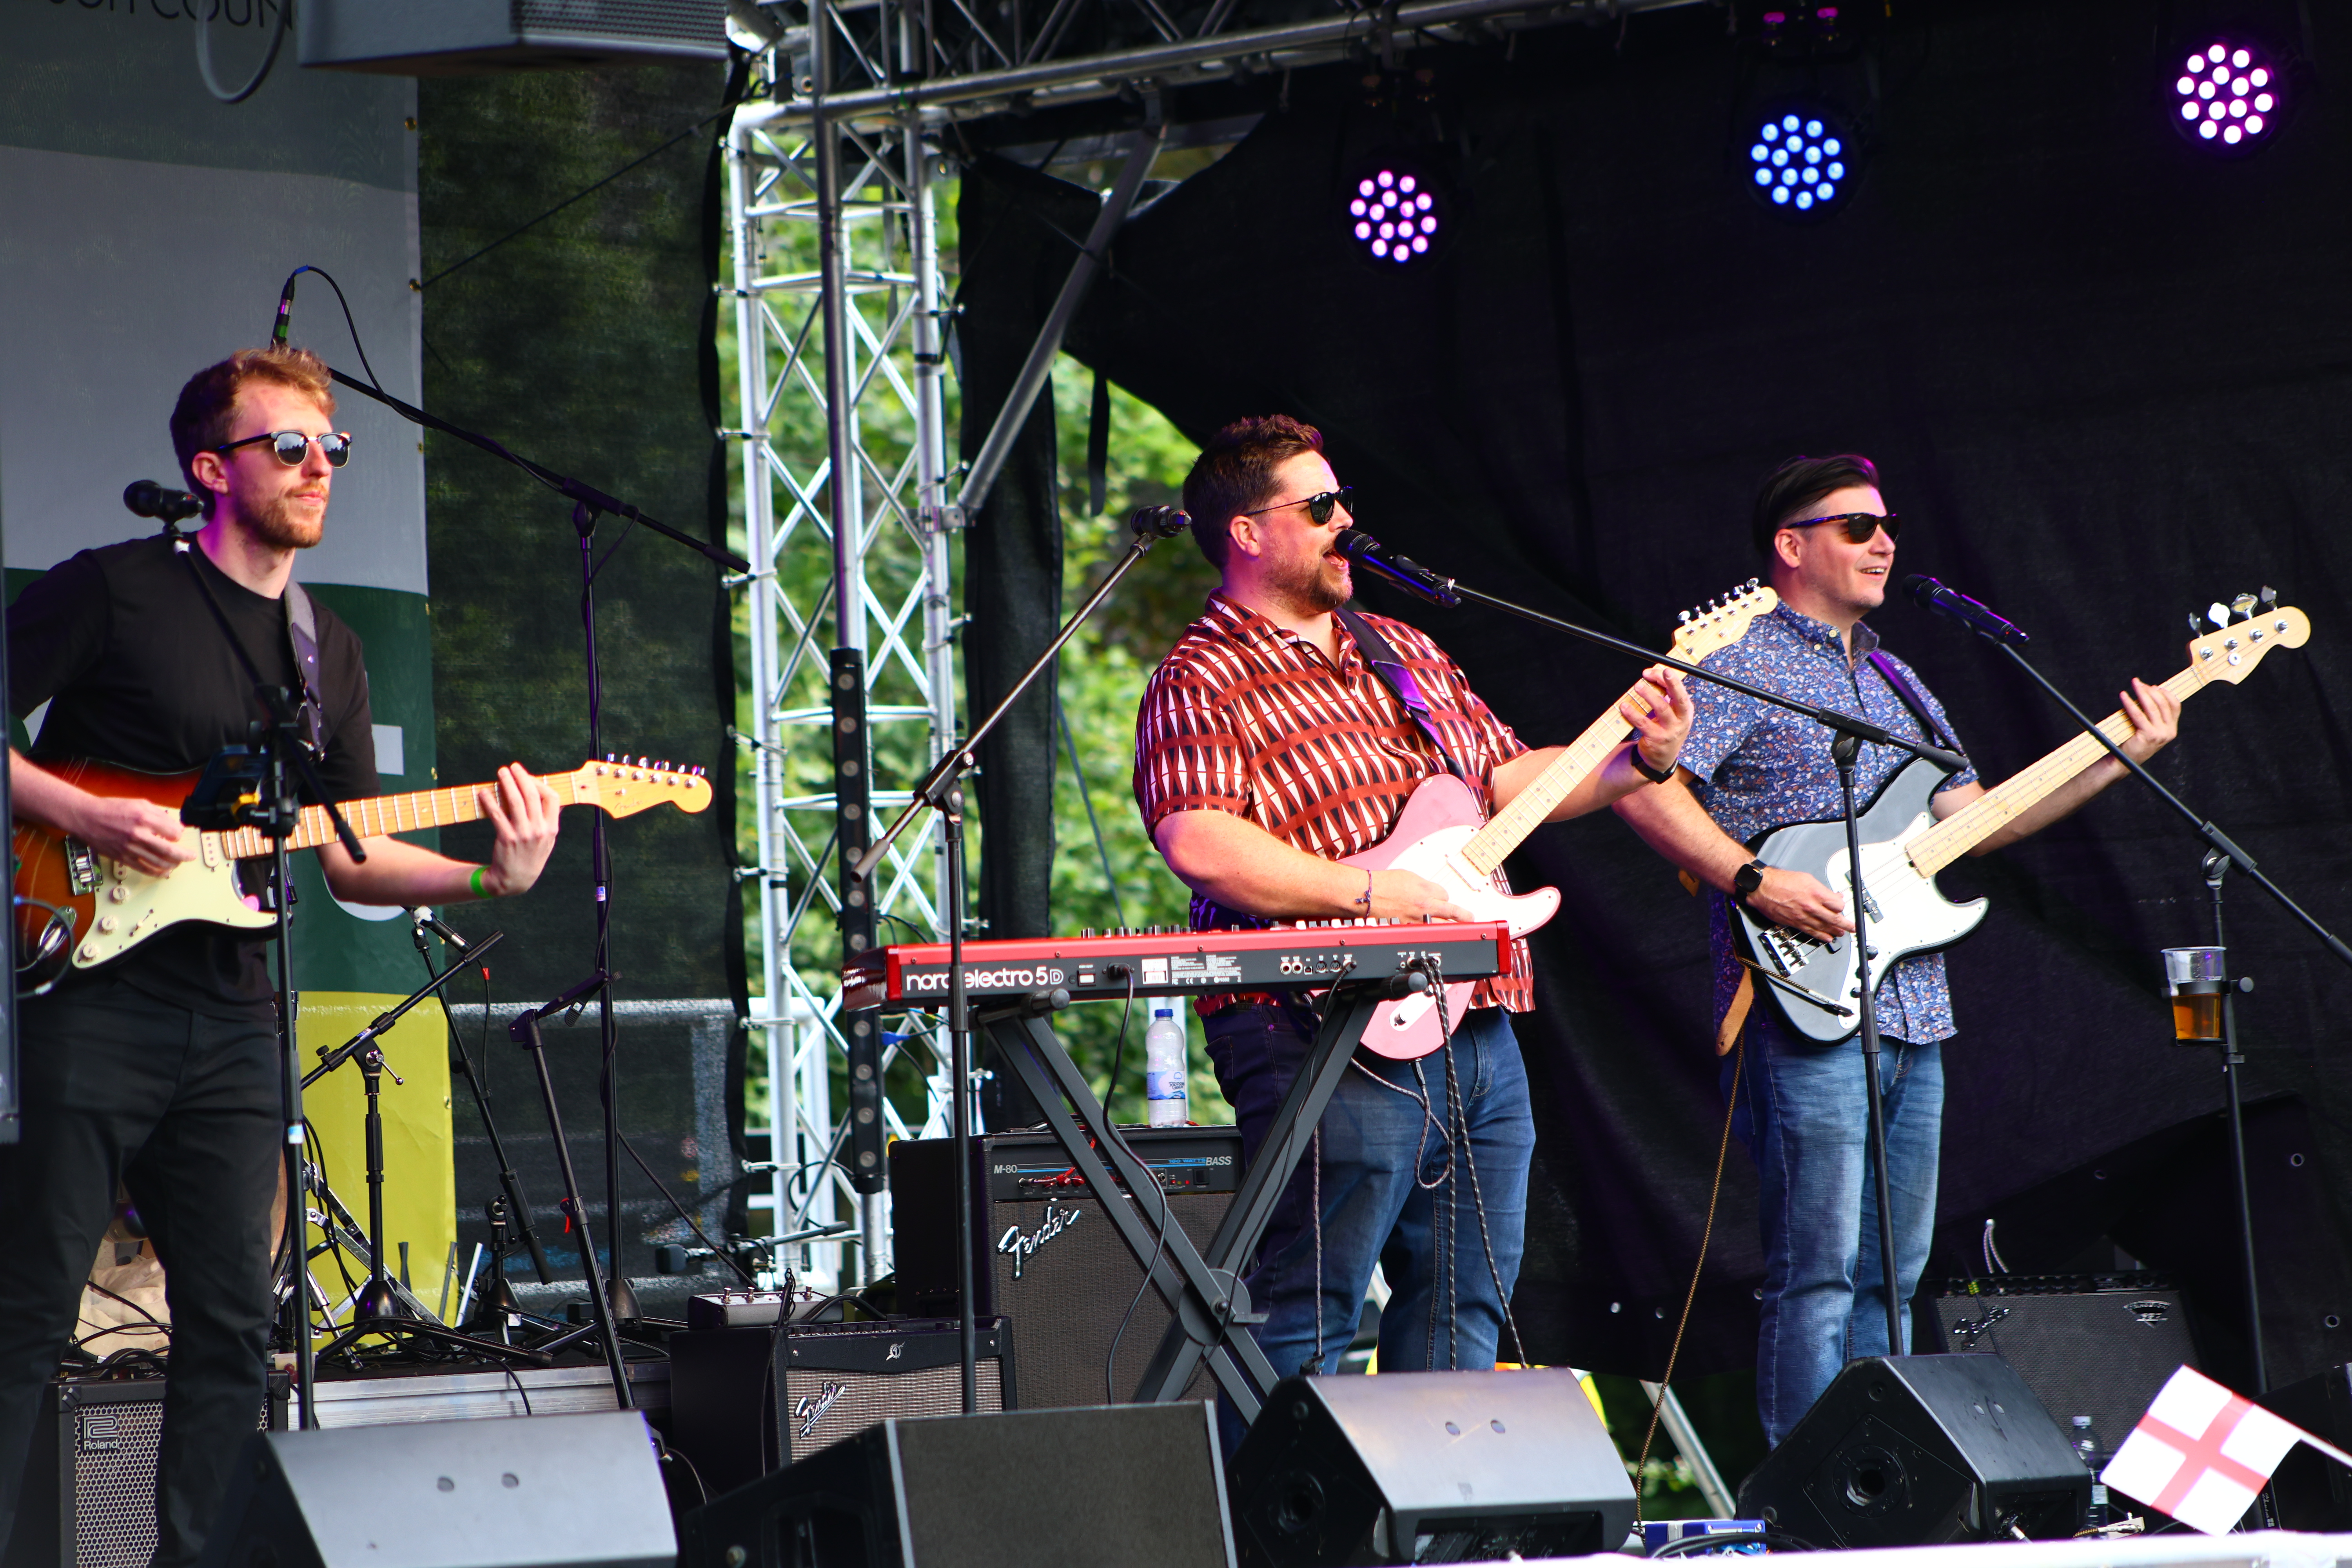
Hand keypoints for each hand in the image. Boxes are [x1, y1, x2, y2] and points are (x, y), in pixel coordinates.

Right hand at [75, 794, 194, 876]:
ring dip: (173, 865)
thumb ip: (159, 814)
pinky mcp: (123, 858)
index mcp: (144, 818)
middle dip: (184, 855)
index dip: (179, 835)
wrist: (87, 818)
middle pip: (170, 851)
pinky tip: (164, 872)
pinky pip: (144, 869)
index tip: (179, 835)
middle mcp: (138, 835)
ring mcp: (130, 848)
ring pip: (159, 863)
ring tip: (178, 863)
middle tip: (191, 856)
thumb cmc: (111, 809)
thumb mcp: (140, 803)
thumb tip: (175, 825)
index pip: (174, 832)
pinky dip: (157, 872)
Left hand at [476, 763, 561, 896]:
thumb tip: (554, 799)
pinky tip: (484, 793)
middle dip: (521, 777)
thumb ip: (550, 821)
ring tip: (501, 772)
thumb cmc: (530, 857)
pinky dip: (490, 801)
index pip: (552, 798)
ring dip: (507, 783)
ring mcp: (523, 834)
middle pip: (532, 795)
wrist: (515, 880)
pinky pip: (497, 815)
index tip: (528, 777)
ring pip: (515, 801)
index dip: (540, 784)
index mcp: (552, 828)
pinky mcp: (507, 838)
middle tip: (512, 767)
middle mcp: (539, 830)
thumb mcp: (547, 841)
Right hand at [1362, 867, 1477, 922]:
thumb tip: (1430, 891)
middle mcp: (1424, 906)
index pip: (1445, 895)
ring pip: (1441, 926)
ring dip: (1449, 927)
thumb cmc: (1384, 884)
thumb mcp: (1409, 877)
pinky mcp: (1408, 928)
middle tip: (1469, 919)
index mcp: (1426, 890)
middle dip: (1463, 916)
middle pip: (1452, 912)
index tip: (1443, 899)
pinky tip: (1429, 932)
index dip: (1444, 897)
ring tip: (1458, 930)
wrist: (1369, 895)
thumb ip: (1423, 885)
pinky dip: (1427, 930)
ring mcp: (1417, 919)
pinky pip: (1424, 930)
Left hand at [1622, 665, 1693, 775]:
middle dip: (1672, 684)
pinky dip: (1633, 714)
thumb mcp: (1671, 714)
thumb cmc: (1665, 730)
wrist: (1662, 759)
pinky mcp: (1656, 740)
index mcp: (1686, 711)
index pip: (1681, 692)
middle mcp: (1682, 721)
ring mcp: (1670, 731)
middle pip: (1679, 699)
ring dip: (1649, 695)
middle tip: (1662, 671)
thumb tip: (1650, 674)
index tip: (1660, 669)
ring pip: (1662, 709)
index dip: (1672, 679)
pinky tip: (1624, 707)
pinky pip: (1643, 724)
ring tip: (1637, 686)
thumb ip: (1664, 695)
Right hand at [1745, 866, 1851, 941]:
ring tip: (1842, 933)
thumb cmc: (1781, 881)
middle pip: (1834, 918)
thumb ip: (1821, 889)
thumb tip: (1832, 895)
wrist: (1762, 888)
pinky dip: (1821, 936)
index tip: (1843, 907)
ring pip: (1825, 927)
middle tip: (1852, 927)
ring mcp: (1803, 916)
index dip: (1842, 906)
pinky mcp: (1795, 923)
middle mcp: (1811, 906)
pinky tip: (1828, 938)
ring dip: (1836, 931)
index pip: (1837, 904)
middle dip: (1845, 924)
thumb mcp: (1806, 878)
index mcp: (1815, 893)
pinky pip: (1812, 932)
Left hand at [2118, 677, 2180, 762]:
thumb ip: (2151, 713)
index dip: (2165, 693)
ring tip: (2134, 684)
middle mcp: (2169, 732)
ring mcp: (2160, 734)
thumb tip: (2148, 690)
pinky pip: (2138, 714)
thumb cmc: (2132, 741)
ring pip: (2152, 707)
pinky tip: (2123, 696)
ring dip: (2142, 692)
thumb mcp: (2147, 726)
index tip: (2153, 686)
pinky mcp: (2149, 735)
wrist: (2123, 761)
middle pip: (2163, 704)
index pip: (2175, 706)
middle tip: (2138, 682)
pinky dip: (2130, 703)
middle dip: (2151, 690)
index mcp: (2171, 729)